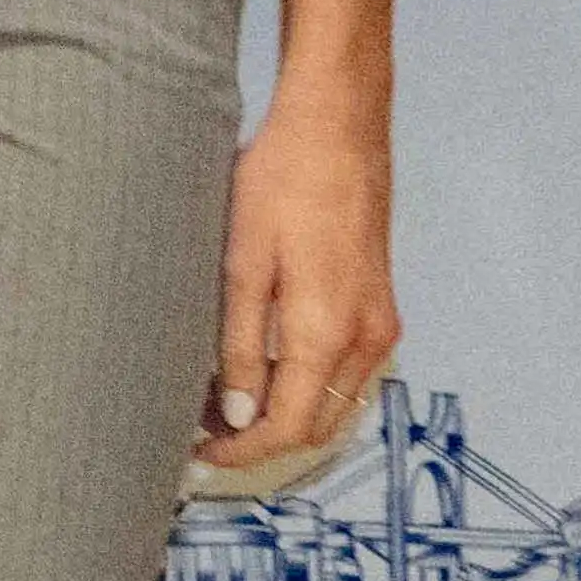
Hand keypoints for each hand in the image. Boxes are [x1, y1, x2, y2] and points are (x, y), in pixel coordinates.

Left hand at [206, 101, 399, 475]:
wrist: (338, 127)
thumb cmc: (280, 181)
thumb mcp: (242, 262)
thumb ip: (240, 344)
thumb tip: (236, 412)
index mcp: (327, 333)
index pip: (289, 426)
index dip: (242, 450)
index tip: (198, 454)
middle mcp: (366, 339)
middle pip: (318, 425)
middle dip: (262, 438)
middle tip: (203, 428)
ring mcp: (381, 323)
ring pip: (336, 403)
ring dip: (286, 413)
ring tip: (224, 400)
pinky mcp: (382, 306)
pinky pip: (348, 373)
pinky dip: (309, 386)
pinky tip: (265, 367)